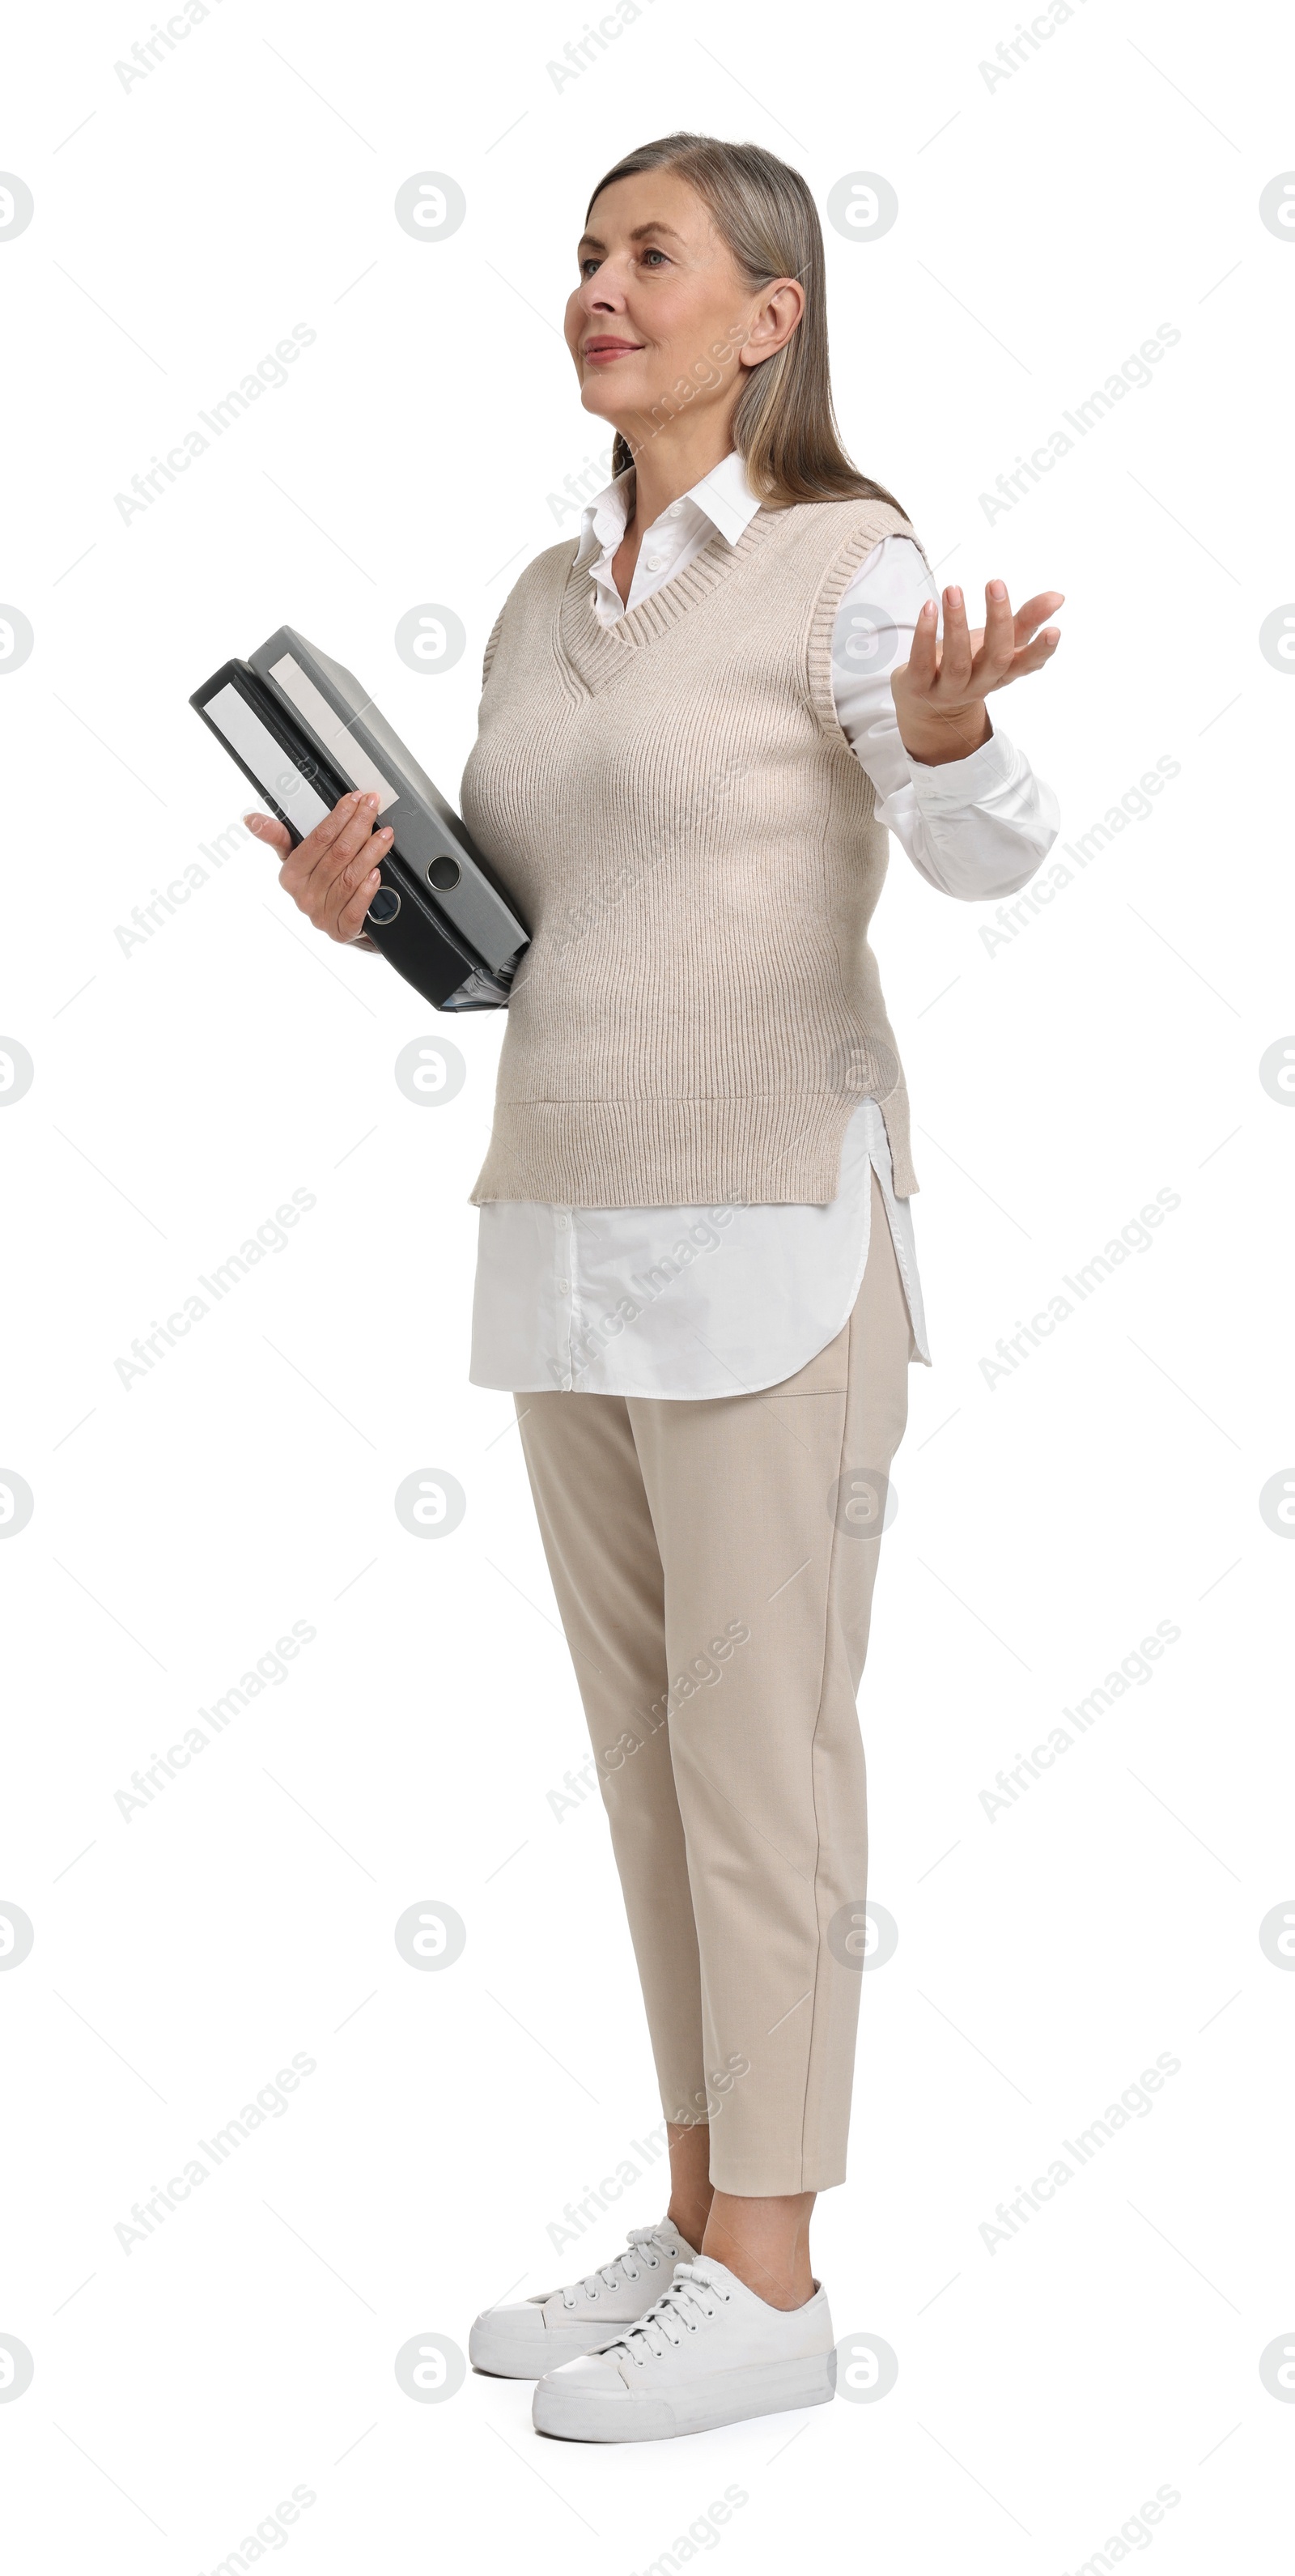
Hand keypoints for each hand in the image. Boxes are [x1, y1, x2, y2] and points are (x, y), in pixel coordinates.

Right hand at [244, 789, 392, 941]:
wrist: (336, 922)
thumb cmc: (317, 884)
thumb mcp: (296, 859)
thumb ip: (279, 837)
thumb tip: (251, 819)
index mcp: (290, 876)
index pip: (318, 840)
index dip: (338, 817)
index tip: (354, 799)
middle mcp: (305, 897)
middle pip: (338, 855)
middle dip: (359, 826)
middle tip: (373, 806)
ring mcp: (323, 915)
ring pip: (350, 878)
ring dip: (371, 852)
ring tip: (385, 833)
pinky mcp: (342, 931)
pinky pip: (355, 909)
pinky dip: (368, 890)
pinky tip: (377, 873)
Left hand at [891, 579, 1063, 766]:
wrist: (925, 703)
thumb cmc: (969, 663)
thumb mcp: (998, 642)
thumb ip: (1026, 619)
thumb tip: (1058, 597)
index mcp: (1002, 673)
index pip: (1027, 664)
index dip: (1040, 650)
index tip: (1054, 630)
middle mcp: (979, 684)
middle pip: (996, 658)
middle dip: (998, 621)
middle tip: (996, 584)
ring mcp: (949, 690)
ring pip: (958, 662)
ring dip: (956, 623)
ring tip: (954, 589)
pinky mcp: (919, 687)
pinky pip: (922, 662)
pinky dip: (925, 635)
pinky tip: (929, 608)